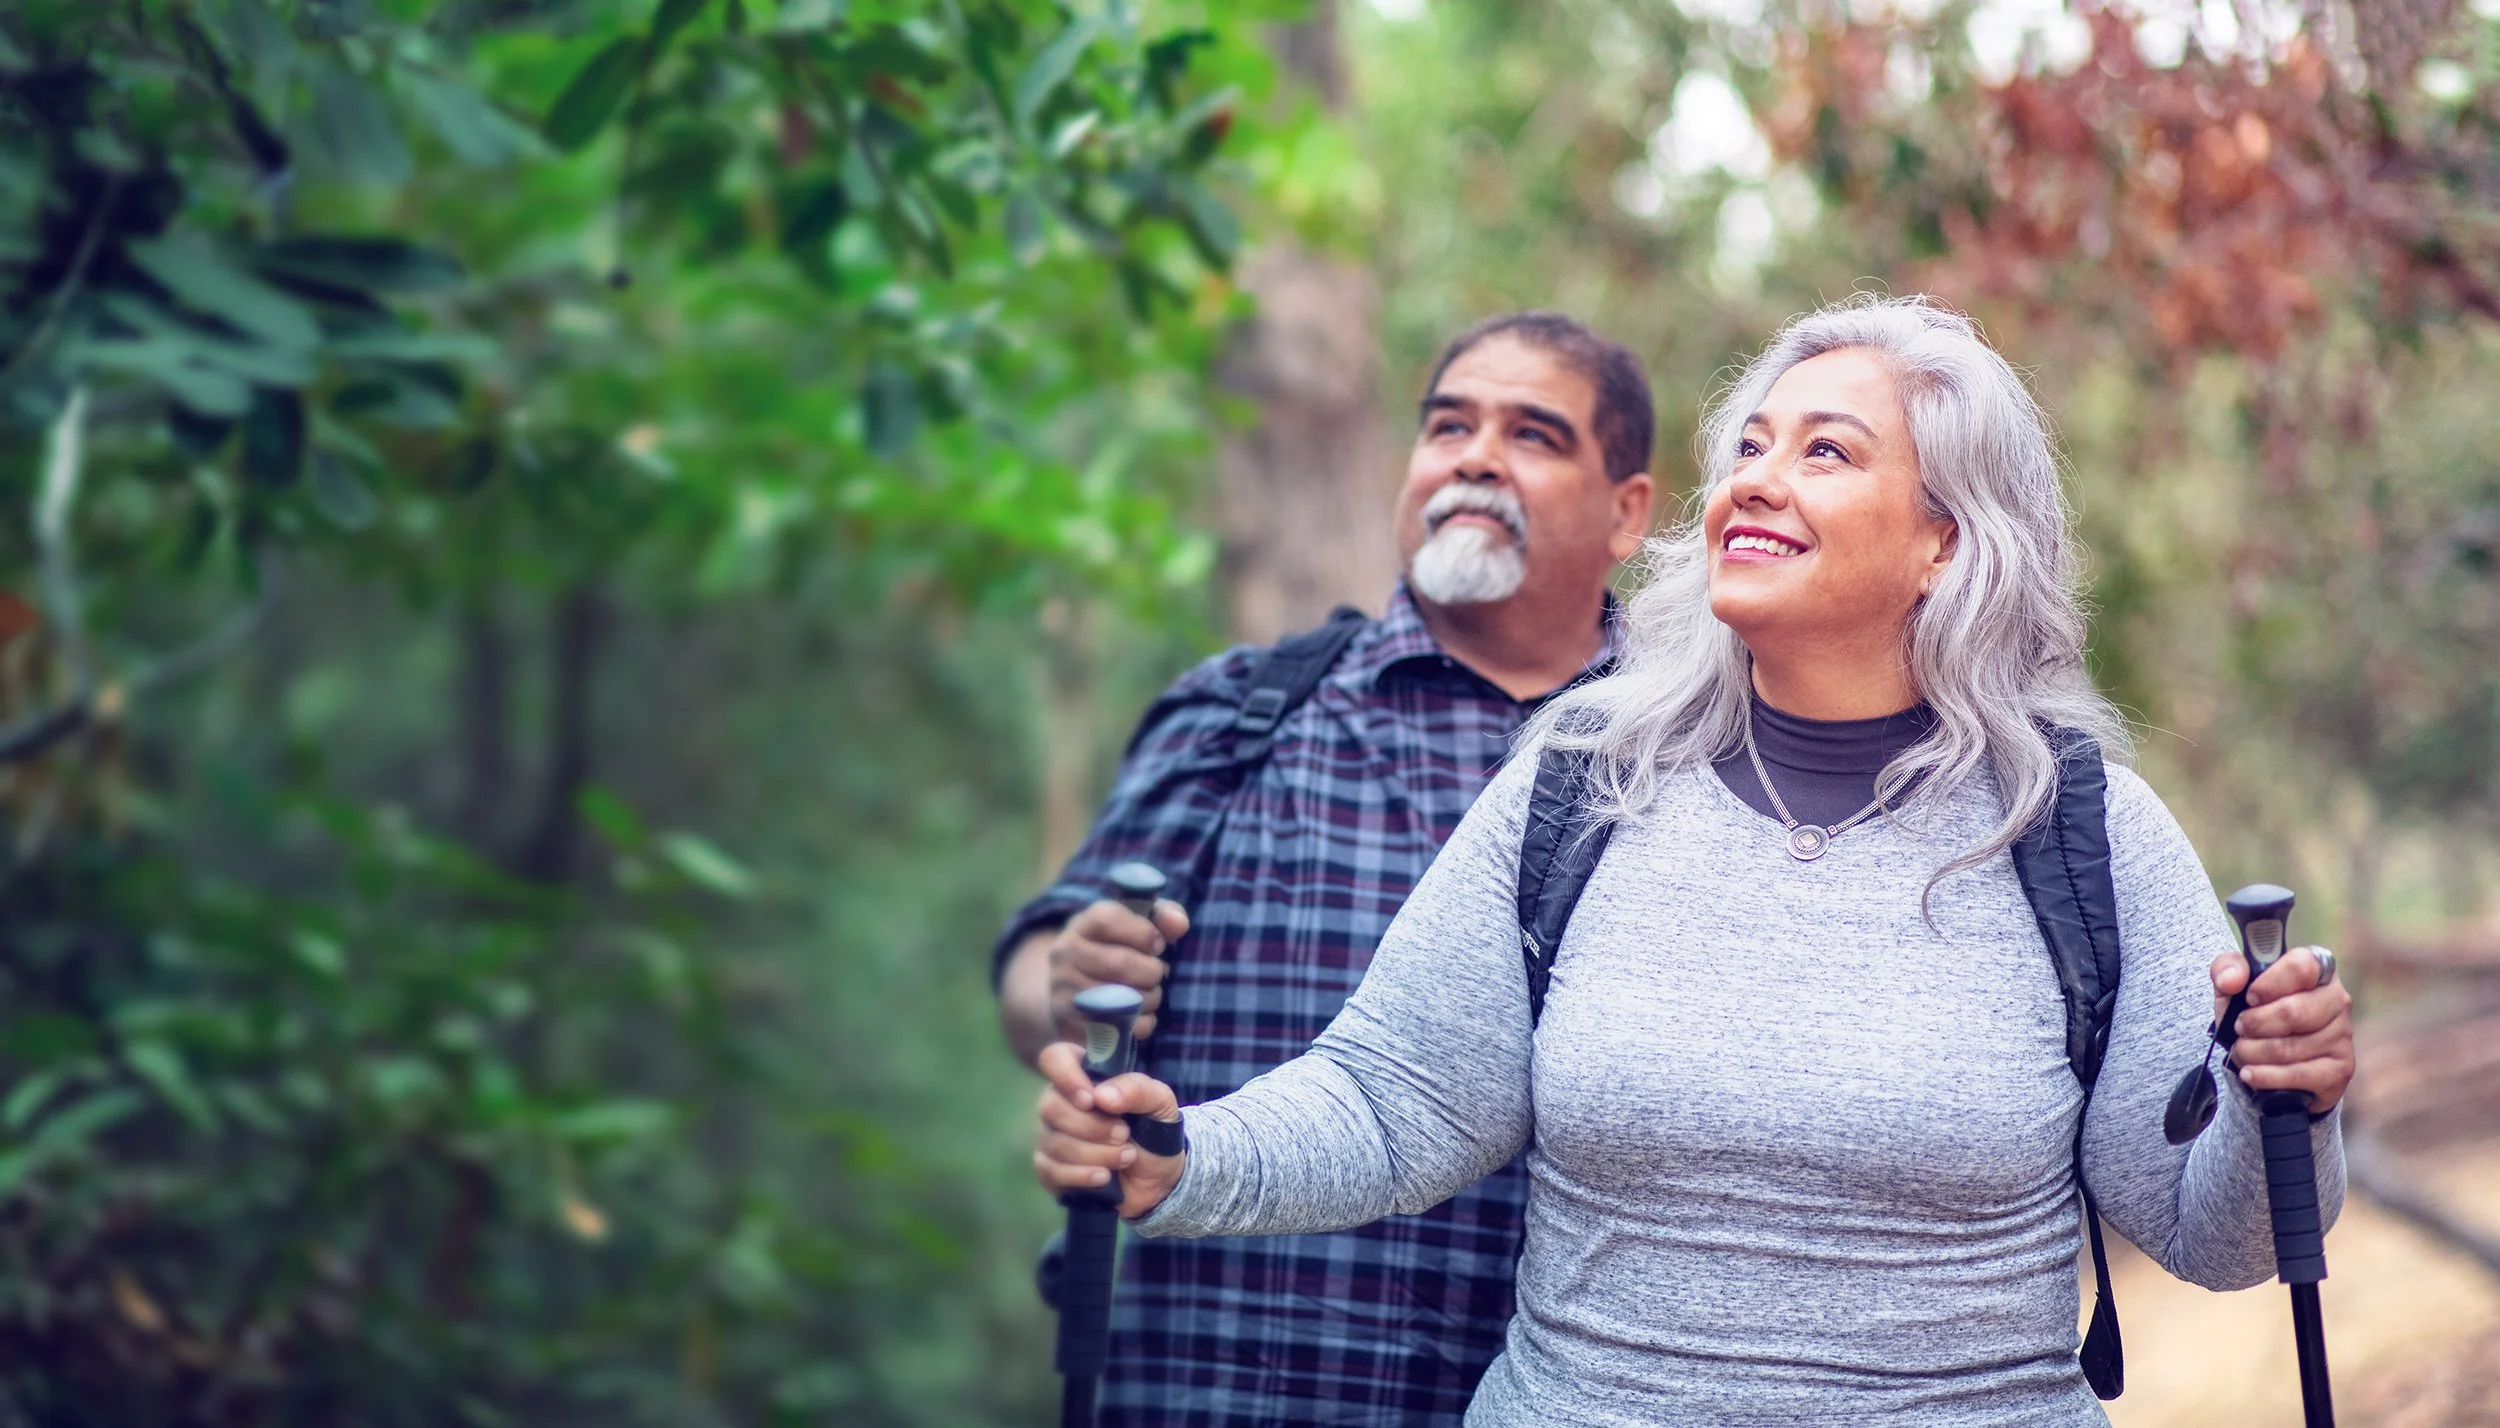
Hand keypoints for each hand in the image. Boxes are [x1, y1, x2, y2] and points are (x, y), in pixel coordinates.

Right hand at [1033, 1042, 1187, 1218]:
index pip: (1055, 1059)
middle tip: (1124, 1135)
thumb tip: (1102, 1096)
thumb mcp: (1160, 1103)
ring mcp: (1049, 1136)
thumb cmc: (1153, 1130)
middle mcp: (1059, 1102)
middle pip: (1051, 1107)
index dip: (1067, 1077)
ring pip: (1055, 1143)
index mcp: (1083, 1076)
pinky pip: (1051, 1171)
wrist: (1157, 1178)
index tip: (1092, 1100)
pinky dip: (1083, 1176)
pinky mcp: (1049, 1169)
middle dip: (1093, 1127)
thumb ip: (1137, 1090)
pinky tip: (1105, 1177)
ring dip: (1097, 1154)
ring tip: (1126, 1157)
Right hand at [1048, 897, 1187, 1042]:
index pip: (1108, 919)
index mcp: (1081, 925)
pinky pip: (1120, 1028)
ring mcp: (1063, 992)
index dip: (1143, 932)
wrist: (1073, 991)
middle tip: (1158, 973)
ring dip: (1151, 998)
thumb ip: (1162, 915)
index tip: (1157, 944)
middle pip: (1119, 963)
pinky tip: (1140, 1014)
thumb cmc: (1114, 951)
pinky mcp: (1071, 1025)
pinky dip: (1142, 1023)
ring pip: (1121, 999)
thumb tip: (1179, 925)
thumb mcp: (1134, 925)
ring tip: (1150, 993)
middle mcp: (1064, 955)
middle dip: (1152, 971)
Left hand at [2212, 945, 2355, 1112]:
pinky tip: (2251, 1073)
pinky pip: (2298, 1075)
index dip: (2270, 983)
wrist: (2269, 1058)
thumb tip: (2231, 979)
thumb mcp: (2234, 985)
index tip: (2249, 997)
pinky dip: (2265, 1076)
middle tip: (2241, 1028)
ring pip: (2290, 1047)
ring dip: (2253, 1052)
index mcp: (2317, 970)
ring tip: (2243, 1050)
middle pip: (2293, 1012)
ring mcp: (2343, 1035)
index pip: (2302, 966)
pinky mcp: (2341, 1069)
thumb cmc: (2255, 1013)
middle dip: (2255, 1024)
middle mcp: (2337, 1000)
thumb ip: (2227, 969)